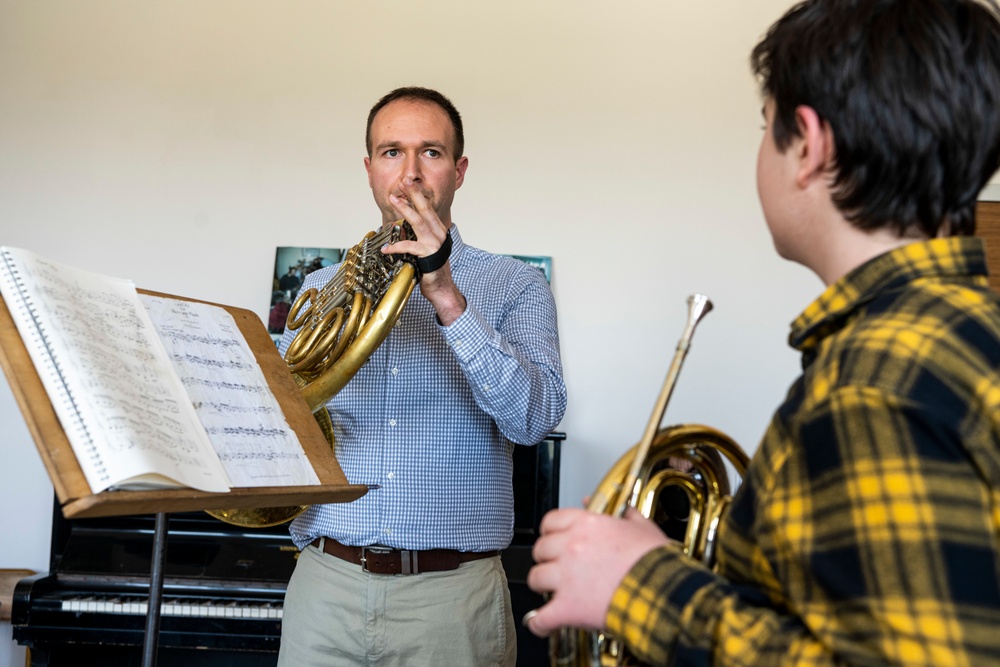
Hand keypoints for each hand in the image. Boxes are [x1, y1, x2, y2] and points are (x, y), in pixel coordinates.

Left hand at [383, 177, 465, 323]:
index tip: (408, 184)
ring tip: (394, 199)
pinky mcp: (428, 255)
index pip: (428, 209)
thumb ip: (417, 237)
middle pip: (425, 209)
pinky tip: (386, 248)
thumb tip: (402, 228)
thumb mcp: (425, 249)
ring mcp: (435, 243)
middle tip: (404, 181)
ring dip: (405, 209)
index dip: (418, 195)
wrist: (443, 289)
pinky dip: (396, 247)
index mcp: (439, 230)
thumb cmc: (433, 270)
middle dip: (414, 193)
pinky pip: (409, 247)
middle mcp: (439, 233)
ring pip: (419, 221)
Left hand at [524, 507, 670, 637]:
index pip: (550, 521)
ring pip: (535, 578)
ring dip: (543, 586)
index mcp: (586, 525)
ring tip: (553, 592)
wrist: (662, 591)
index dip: (550, 532)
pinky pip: (541, 617)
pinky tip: (543, 625)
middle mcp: (571, 547)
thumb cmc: (655, 563)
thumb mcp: (644, 529)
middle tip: (557, 567)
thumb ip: (629, 517)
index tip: (554, 539)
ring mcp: (566, 577)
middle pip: (540, 549)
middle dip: (546, 559)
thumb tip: (625, 511)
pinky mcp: (567, 607)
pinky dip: (540, 623)